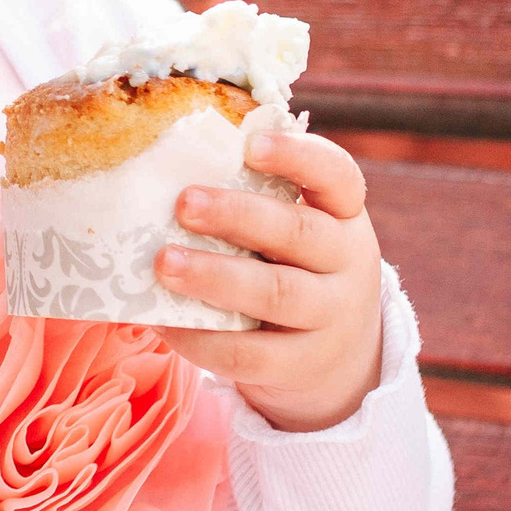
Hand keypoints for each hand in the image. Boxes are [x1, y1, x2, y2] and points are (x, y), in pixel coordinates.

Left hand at [152, 129, 383, 432]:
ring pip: (276, 294)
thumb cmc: (296, 271)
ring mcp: (330, 317)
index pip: (336, 175)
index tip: (250, 144)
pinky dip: (202, 338)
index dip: (298, 156)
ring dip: (215, 277)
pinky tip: (163, 321)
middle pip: (299, 233)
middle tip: (183, 202)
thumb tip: (165, 169)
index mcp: (343, 215)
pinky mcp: (302, 366)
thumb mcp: (298, 232)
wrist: (342, 363)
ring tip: (163, 262)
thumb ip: (256, 201)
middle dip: (238, 215)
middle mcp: (347, 262)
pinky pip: (250, 354)